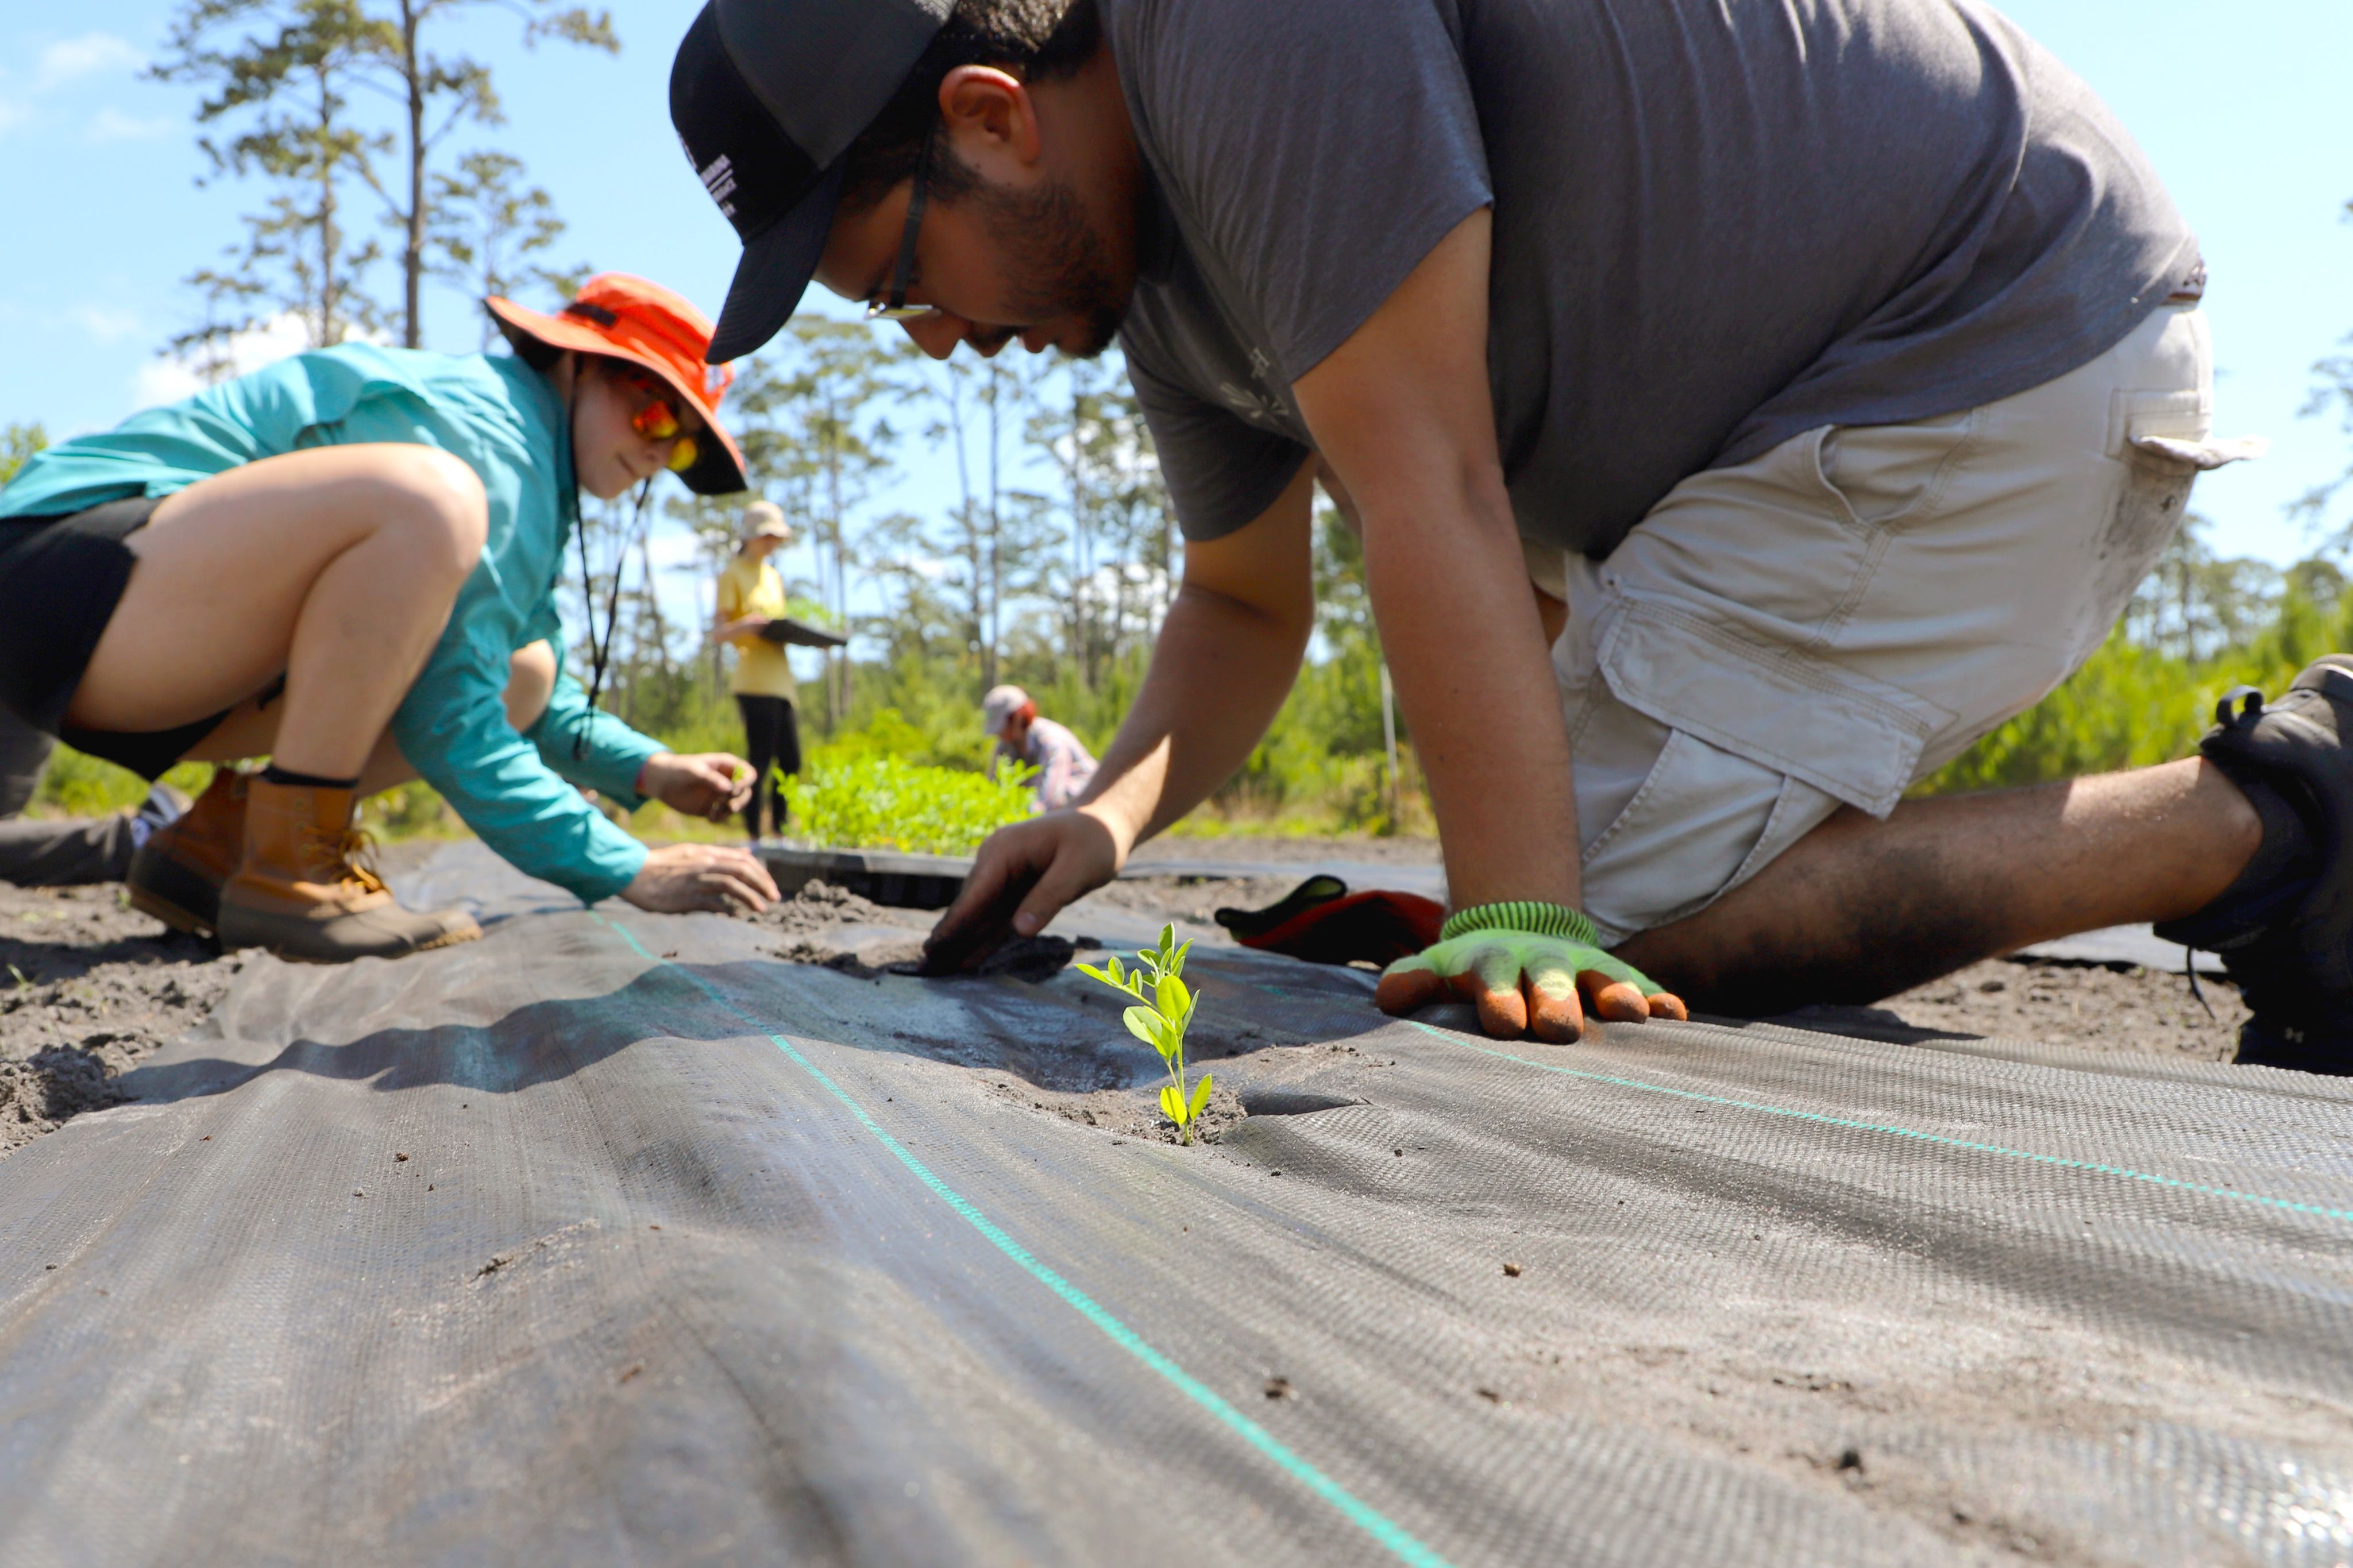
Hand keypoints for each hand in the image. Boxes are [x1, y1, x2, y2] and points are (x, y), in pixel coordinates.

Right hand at [621, 843, 778, 913]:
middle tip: (775, 898)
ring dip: (751, 897)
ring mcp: (697, 880)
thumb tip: (749, 854)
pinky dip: (727, 909)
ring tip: (762, 909)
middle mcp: (705, 864)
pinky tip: (735, 915)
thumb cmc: (665, 865)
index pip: (743, 861)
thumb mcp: (694, 852)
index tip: (770, 886)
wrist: (635, 873)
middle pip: (743, 871)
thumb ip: (722, 854)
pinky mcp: (687, 896)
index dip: (761, 873)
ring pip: (732, 885)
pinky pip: (713, 903)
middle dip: (763, 884)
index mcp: (707, 853)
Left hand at [637, 752, 753, 821]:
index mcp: (727, 766)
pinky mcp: (713, 807)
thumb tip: (731, 789)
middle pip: (746, 792)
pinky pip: (723, 815)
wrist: (661, 782)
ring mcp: (720, 795)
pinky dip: (720, 818)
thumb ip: (712, 779)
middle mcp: (727, 781)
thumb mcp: (694, 771)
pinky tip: (709, 818)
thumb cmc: (678, 769)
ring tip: (714, 813)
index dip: (746, 783)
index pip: (748, 774)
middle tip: (730, 807)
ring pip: (737, 805)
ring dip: (729, 811)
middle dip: (741, 801)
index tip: (734, 790)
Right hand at [921, 809, 1124, 972]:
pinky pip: (995, 920)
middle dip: (948, 938)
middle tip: (923, 969)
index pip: (975, 895)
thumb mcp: (1079, 868)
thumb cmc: (1095, 839)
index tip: (934, 948)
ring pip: (978, 917)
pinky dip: (981, 940)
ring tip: (936, 971)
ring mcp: (1003, 877)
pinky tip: (965, 961)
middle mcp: (995, 863)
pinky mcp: (1015, 892)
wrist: (1104, 823)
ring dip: (960, 944)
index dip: (955, 925)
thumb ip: (1049, 897)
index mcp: (1004, 851)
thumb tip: (1020, 931)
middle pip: (968, 908)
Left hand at [1376, 928, 1686, 1041]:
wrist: (1520, 935)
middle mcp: (1543, 961)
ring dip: (1617, 992)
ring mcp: (1586, 968)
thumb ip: (1411, 982)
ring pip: (1604, 977)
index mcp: (1494, 961)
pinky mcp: (1622, 978)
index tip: (1503, 1024)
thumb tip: (1388, 998)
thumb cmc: (1472, 972)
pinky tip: (1675, 1018)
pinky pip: (1645, 986)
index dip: (1498, 998)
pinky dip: (1659, 1001)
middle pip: (1550, 978)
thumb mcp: (1438, 969)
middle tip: (1560, 1028)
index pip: (1493, 978)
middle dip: (1556, 1000)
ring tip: (1630, 1015)